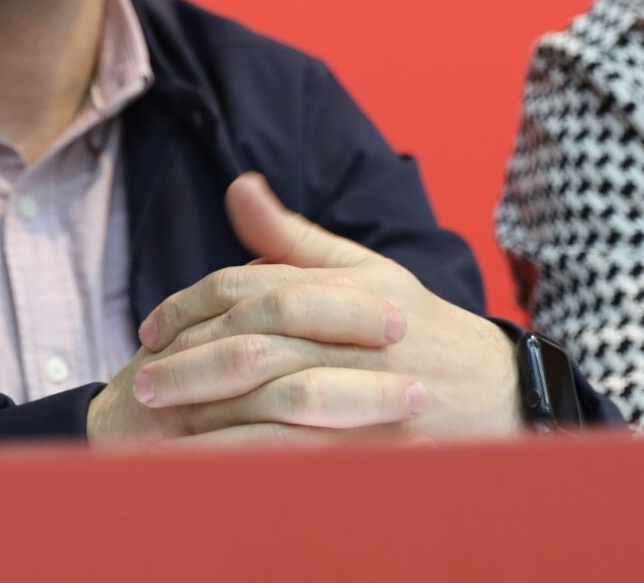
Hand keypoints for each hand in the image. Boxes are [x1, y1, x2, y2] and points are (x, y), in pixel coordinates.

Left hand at [91, 174, 517, 445]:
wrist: (500, 393)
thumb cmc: (422, 326)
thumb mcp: (363, 271)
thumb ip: (292, 238)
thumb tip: (239, 186)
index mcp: (346, 285)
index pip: (250, 288)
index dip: (191, 306)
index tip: (152, 330)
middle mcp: (355, 331)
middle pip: (253, 339)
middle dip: (190, 359)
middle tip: (143, 380)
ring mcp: (368, 385)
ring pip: (273, 392)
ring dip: (211, 405)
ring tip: (164, 419)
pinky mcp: (375, 437)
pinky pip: (300, 447)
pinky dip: (250, 451)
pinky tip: (210, 458)